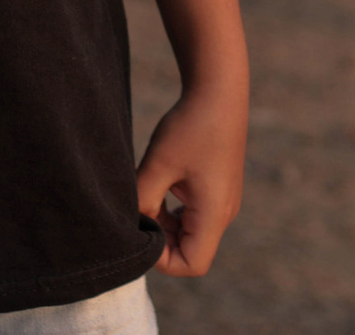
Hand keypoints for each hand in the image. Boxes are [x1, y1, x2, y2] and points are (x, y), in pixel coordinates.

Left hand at [135, 85, 246, 275]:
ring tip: (145, 195)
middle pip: (190, 251)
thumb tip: (130, 225)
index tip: (141, 230)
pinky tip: (158, 186)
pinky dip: (172, 212)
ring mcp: (223, 201)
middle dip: (159, 240)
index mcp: (214, 213)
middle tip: (136, 211)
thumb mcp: (158, 165)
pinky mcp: (217, 189)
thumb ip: (142, 201)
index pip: (192, 264)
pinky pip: (193, 216)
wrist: (218, 90)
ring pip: (190, 234)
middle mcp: (224, 213)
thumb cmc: (190, 126)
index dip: (162, 259)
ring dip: (164, 224)